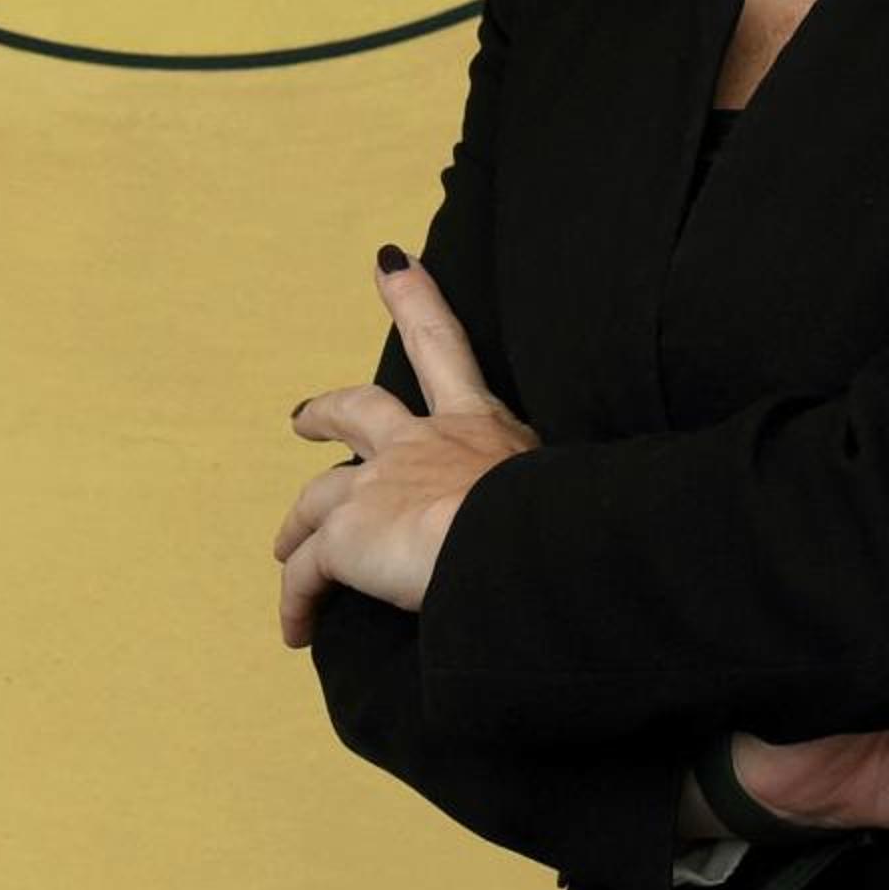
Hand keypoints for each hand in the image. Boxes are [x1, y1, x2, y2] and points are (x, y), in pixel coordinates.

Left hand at [274, 249, 537, 648]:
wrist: (519, 544)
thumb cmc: (561, 521)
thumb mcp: (566, 491)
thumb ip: (554, 497)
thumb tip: (603, 527)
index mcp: (476, 426)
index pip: (444, 346)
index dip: (416, 298)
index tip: (390, 261)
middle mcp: (420, 444)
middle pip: (360, 410)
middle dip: (329, 410)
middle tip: (302, 414)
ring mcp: (376, 487)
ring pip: (317, 496)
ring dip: (297, 523)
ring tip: (284, 547)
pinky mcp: (345, 536)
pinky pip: (306, 573)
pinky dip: (297, 600)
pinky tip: (297, 629)